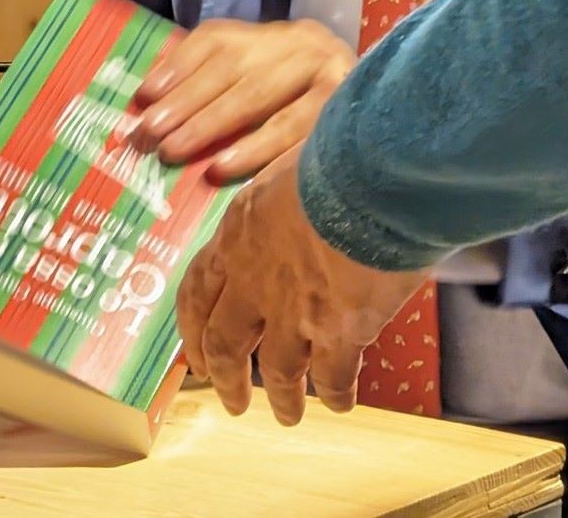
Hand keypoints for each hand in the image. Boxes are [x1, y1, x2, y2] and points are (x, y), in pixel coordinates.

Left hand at [131, 18, 354, 181]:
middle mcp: (303, 45)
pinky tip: (227, 168)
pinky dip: (260, 153)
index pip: (218, 42)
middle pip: (239, 73)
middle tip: (152, 138)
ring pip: (267, 101)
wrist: (376, 107)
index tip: (142, 100)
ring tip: (181, 155)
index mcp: (272, 33)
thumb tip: (148, 98)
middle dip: (191, 106)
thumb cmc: (290, 101)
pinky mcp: (344, 114)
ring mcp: (329, 76)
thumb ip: (204, 78)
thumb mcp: (250, 75)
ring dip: (220, 130)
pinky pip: (297, 136)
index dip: (178, 68)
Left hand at [176, 144, 427, 423]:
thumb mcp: (292, 166)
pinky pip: (332, 376)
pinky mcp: (337, 331)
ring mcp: (293, 311)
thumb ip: (283, 196)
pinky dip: (335, 393)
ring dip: (282, 396)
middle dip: (225, 375)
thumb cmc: (338, 153)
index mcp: (239, 233)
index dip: (194, 325)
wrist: (374, 174)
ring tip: (288, 414)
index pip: (199, 288)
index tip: (193, 351)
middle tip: (229, 398)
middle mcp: (255, 278)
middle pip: (225, 342)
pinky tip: (341, 402)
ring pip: (277, 369)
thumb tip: (294, 198)